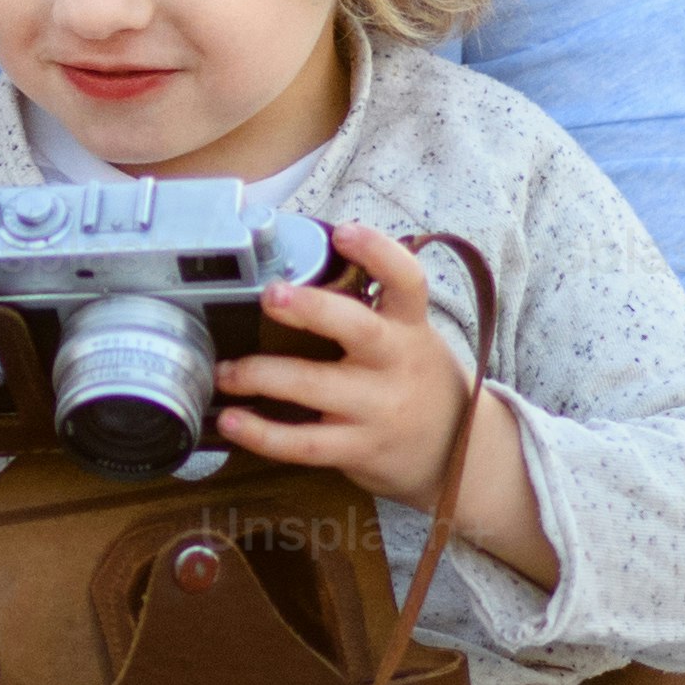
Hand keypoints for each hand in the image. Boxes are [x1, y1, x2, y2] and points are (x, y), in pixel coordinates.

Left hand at [224, 223, 553, 585]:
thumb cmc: (416, 380)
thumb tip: (299, 271)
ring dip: (261, 375)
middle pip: (358, 328)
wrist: (459, 453)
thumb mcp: (411, 338)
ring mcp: (378, 408)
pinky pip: (305, 443)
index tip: (344, 232)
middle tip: (270, 294)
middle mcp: (396, 363)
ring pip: (315, 387)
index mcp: (410, 326)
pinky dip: (262, 434)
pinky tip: (230, 421)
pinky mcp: (359, 448)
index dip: (378, 252)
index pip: (407, 281)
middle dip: (312, 308)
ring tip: (224, 370)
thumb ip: (369, 309)